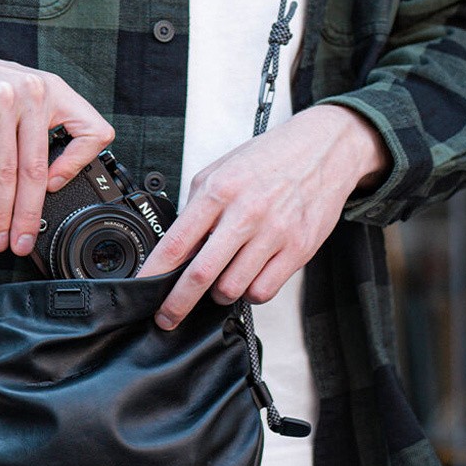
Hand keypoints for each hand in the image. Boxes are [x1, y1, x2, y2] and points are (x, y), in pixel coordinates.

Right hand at [0, 19, 114, 256]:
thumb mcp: (13, 91)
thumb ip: (32, 124)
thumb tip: (47, 179)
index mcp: (51, 88)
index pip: (92, 130)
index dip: (81, 164)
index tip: (59, 185)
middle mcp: (32, 93)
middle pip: (38, 168)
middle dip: (30, 214)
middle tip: (24, 241)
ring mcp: (2, 104)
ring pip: (7, 176)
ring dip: (2, 216)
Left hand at [137, 105, 389, 328]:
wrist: (323, 149)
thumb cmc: (268, 160)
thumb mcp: (220, 171)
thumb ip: (196, 208)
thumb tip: (176, 247)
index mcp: (219, 191)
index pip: (177, 242)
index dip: (154, 272)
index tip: (142, 290)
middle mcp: (246, 213)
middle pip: (201, 274)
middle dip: (178, 303)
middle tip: (166, 317)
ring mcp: (274, 233)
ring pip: (232, 288)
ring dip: (218, 294)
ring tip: (220, 281)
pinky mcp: (299, 249)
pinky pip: (263, 290)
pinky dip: (250, 292)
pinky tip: (248, 277)